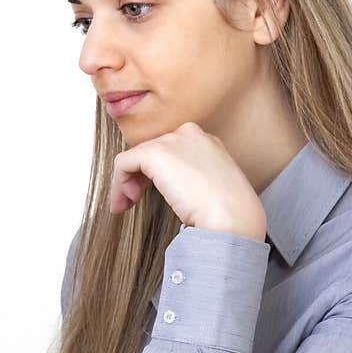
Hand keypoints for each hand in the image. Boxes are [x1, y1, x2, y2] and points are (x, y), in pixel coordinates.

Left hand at [110, 121, 266, 240]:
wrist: (233, 217)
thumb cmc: (228, 213)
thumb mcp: (212, 189)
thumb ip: (192, 180)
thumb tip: (172, 189)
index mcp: (207, 142)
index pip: (170, 151)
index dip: (154, 173)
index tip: (148, 194)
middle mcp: (190, 135)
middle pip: (151, 152)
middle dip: (137, 178)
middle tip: (132, 201)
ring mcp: (173, 141)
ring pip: (135, 157)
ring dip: (125, 183)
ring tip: (126, 205)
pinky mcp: (156, 153)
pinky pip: (123, 163)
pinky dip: (118, 184)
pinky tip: (125, 203)